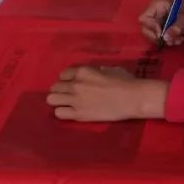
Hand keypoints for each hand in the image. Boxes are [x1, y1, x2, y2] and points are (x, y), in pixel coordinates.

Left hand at [46, 66, 166, 121]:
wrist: (132, 98)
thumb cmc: (125, 82)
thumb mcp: (110, 69)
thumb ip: (97, 70)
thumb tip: (96, 72)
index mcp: (82, 71)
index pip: (63, 74)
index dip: (67, 79)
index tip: (73, 84)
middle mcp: (75, 84)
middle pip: (55, 87)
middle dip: (61, 90)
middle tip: (70, 95)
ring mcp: (75, 100)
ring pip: (51, 99)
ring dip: (58, 101)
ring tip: (67, 104)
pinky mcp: (78, 114)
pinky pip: (58, 113)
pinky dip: (63, 112)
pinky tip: (71, 112)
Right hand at [138, 0, 183, 44]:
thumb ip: (176, 28)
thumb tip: (165, 37)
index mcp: (157, 4)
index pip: (144, 19)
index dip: (151, 28)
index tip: (161, 35)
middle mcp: (154, 12)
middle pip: (145, 28)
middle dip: (158, 37)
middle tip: (170, 41)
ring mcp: (157, 19)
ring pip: (152, 35)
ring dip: (165, 40)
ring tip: (177, 40)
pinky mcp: (161, 26)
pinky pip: (159, 37)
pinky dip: (168, 40)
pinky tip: (178, 39)